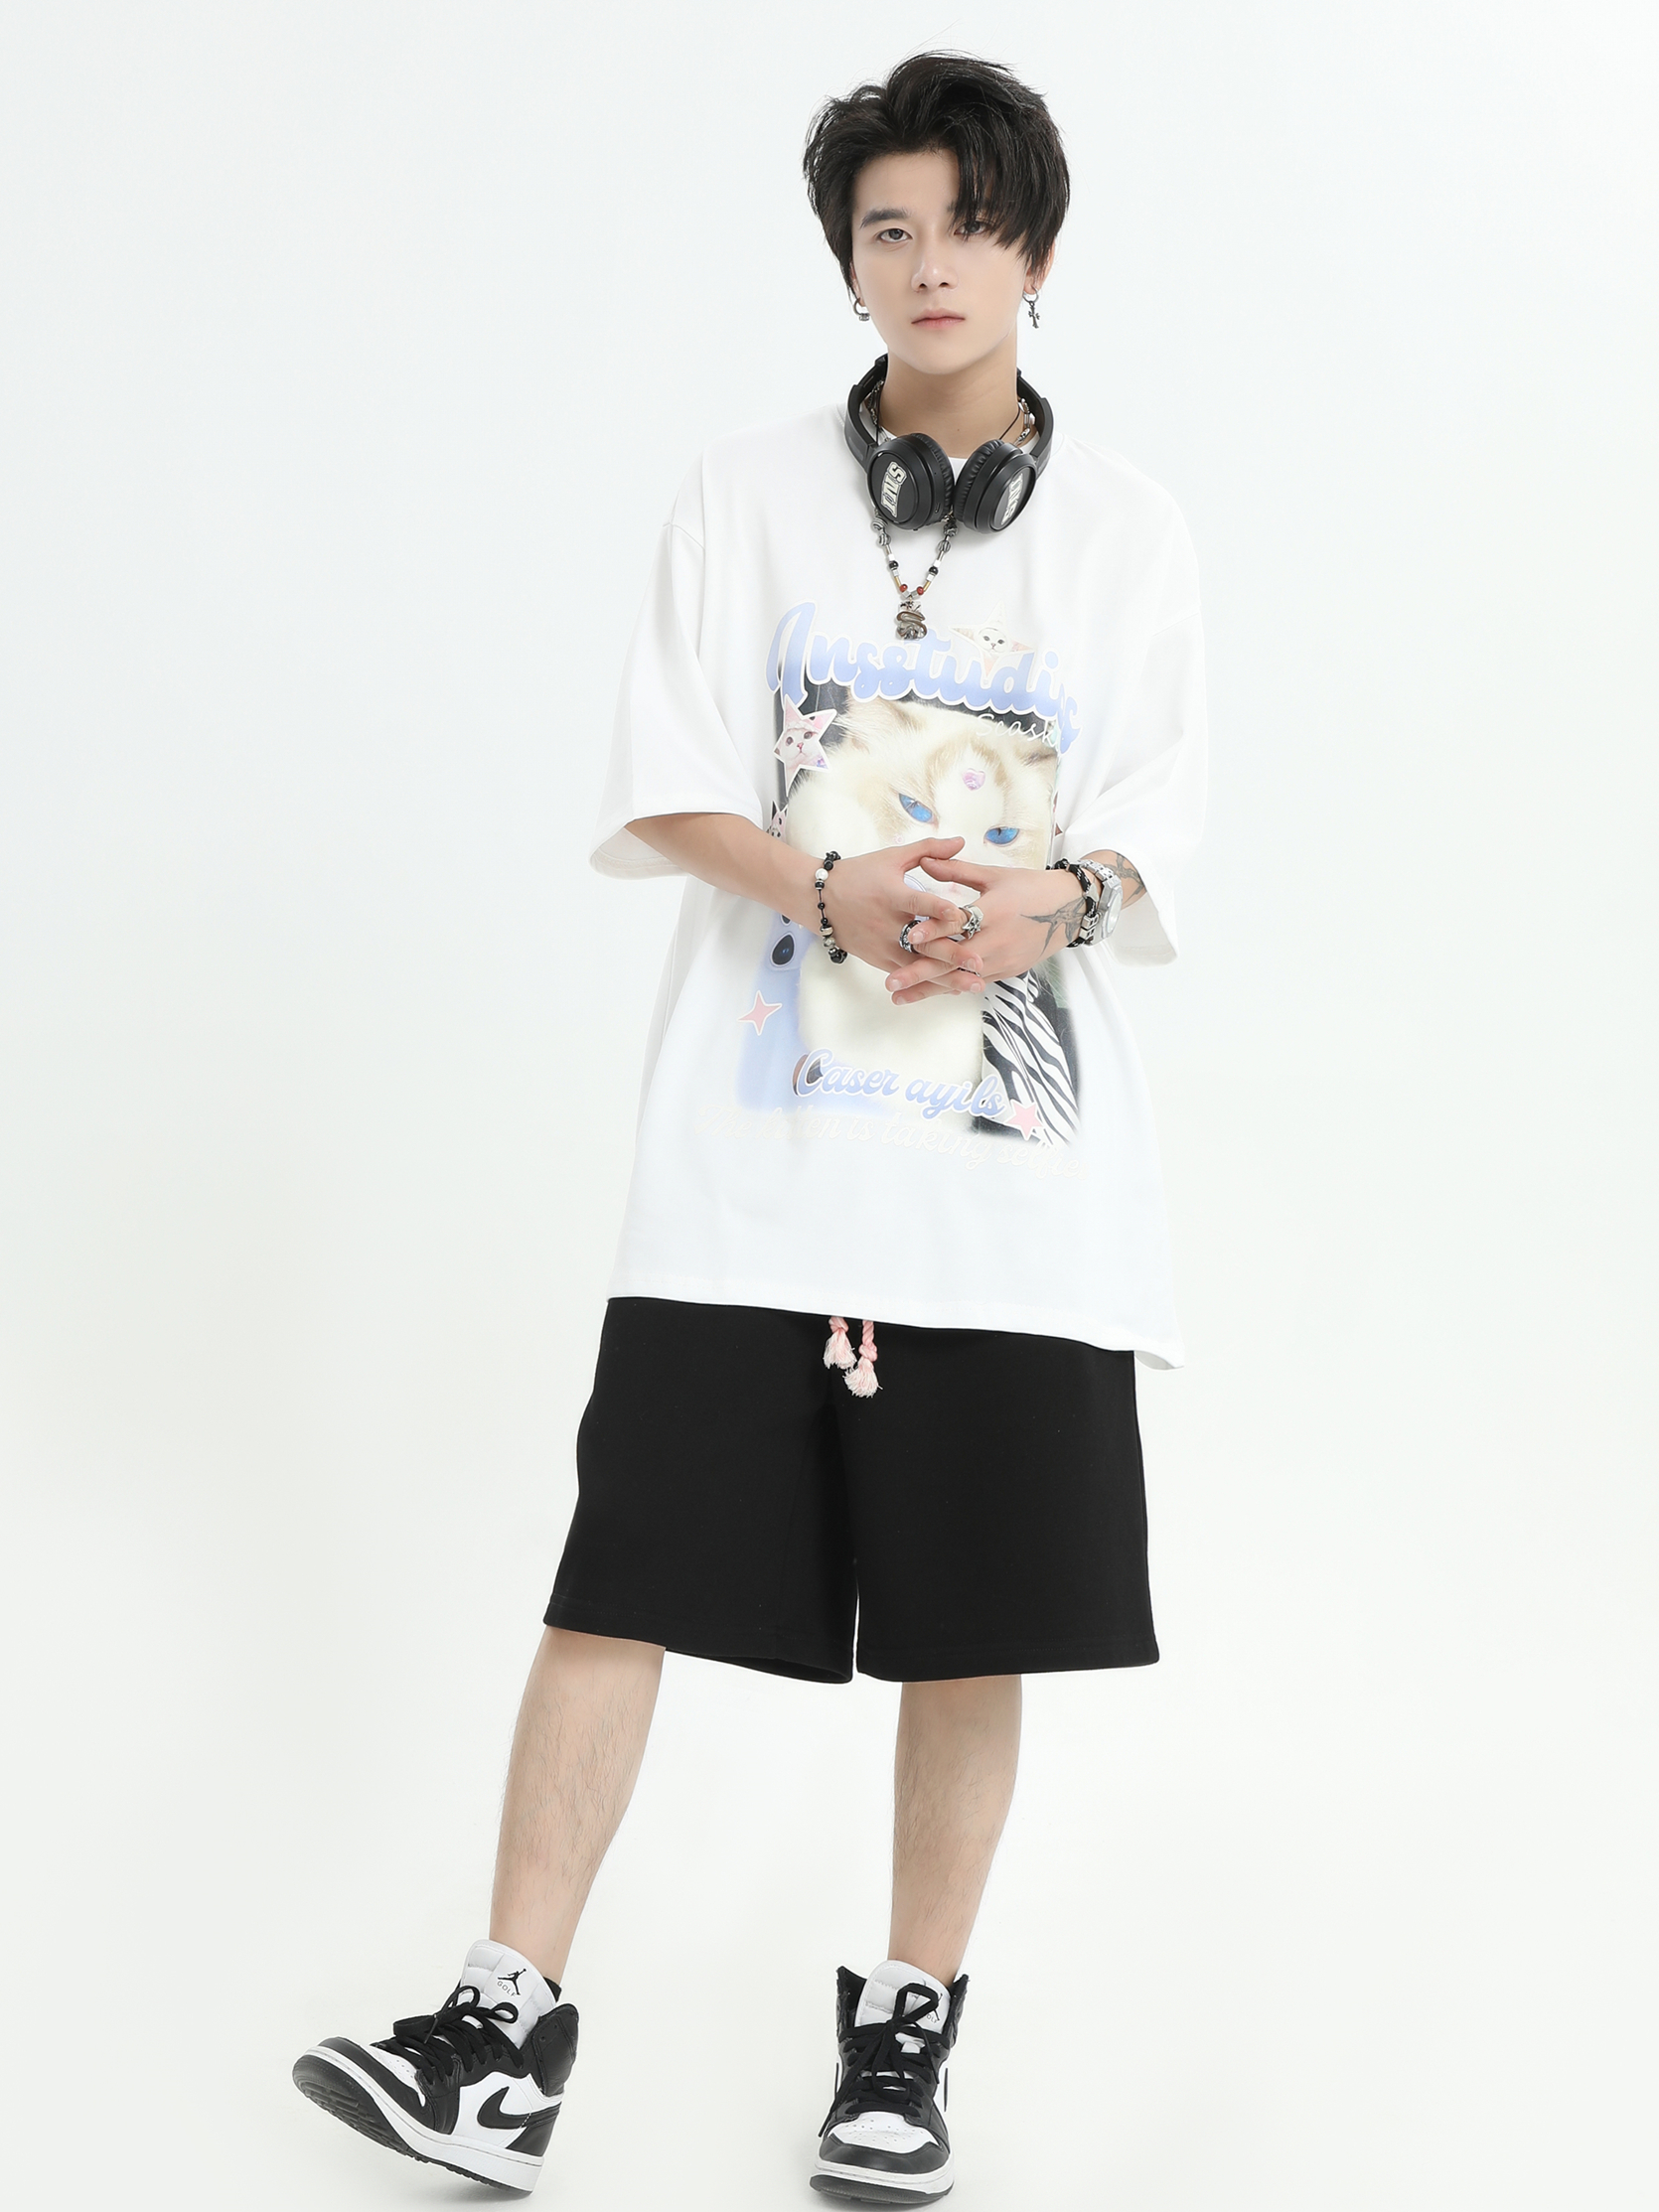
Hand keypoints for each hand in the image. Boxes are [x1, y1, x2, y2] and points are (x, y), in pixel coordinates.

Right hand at [814, 837, 985, 995]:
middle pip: (923, 944)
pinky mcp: (879, 960)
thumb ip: (928, 850)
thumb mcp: (891, 858)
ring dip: (946, 977)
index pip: (916, 903)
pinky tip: (953, 987)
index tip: (959, 915)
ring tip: (973, 984)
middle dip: (952, 955)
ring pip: (917, 966)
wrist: (820, 901)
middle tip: (980, 963)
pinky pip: (907, 974)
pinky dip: (929, 981)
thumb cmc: (858, 874)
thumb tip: (960, 841)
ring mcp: (882, 946)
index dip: (937, 909)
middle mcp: (887, 925)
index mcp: (891, 896)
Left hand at [884, 856, 1084, 1003]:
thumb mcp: (994, 875)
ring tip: (900, 997)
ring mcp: (1004, 959)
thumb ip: (957, 870)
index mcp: (995, 911)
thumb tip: (924, 861)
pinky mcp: (1008, 971)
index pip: (959, 922)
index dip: (933, 929)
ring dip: (930, 988)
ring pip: (961, 978)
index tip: (909, 937)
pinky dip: (951, 987)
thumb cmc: (1030, 887)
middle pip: (954, 960)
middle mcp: (998, 940)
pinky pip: (975, 982)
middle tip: (891, 983)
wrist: (1070, 909)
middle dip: (921, 973)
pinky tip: (926, 995)